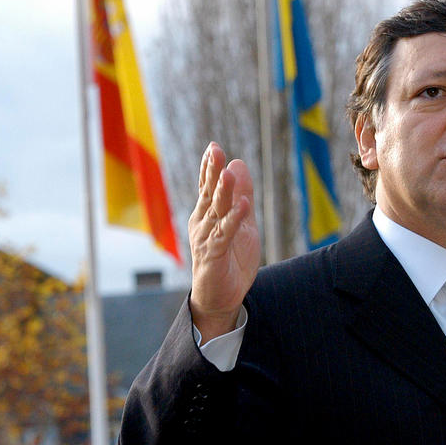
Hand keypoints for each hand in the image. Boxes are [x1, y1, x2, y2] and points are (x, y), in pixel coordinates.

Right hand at [188, 142, 260, 341]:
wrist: (220, 297)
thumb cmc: (230, 259)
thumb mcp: (241, 222)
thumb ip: (241, 195)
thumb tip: (239, 164)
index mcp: (207, 214)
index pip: (207, 187)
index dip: (209, 168)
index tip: (214, 147)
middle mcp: (202, 224)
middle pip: (209, 194)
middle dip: (212, 173)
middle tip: (215, 151)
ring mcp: (206, 239)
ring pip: (216, 212)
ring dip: (223, 193)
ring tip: (228, 174)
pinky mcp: (214, 256)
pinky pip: (225, 235)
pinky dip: (234, 220)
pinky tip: (243, 206)